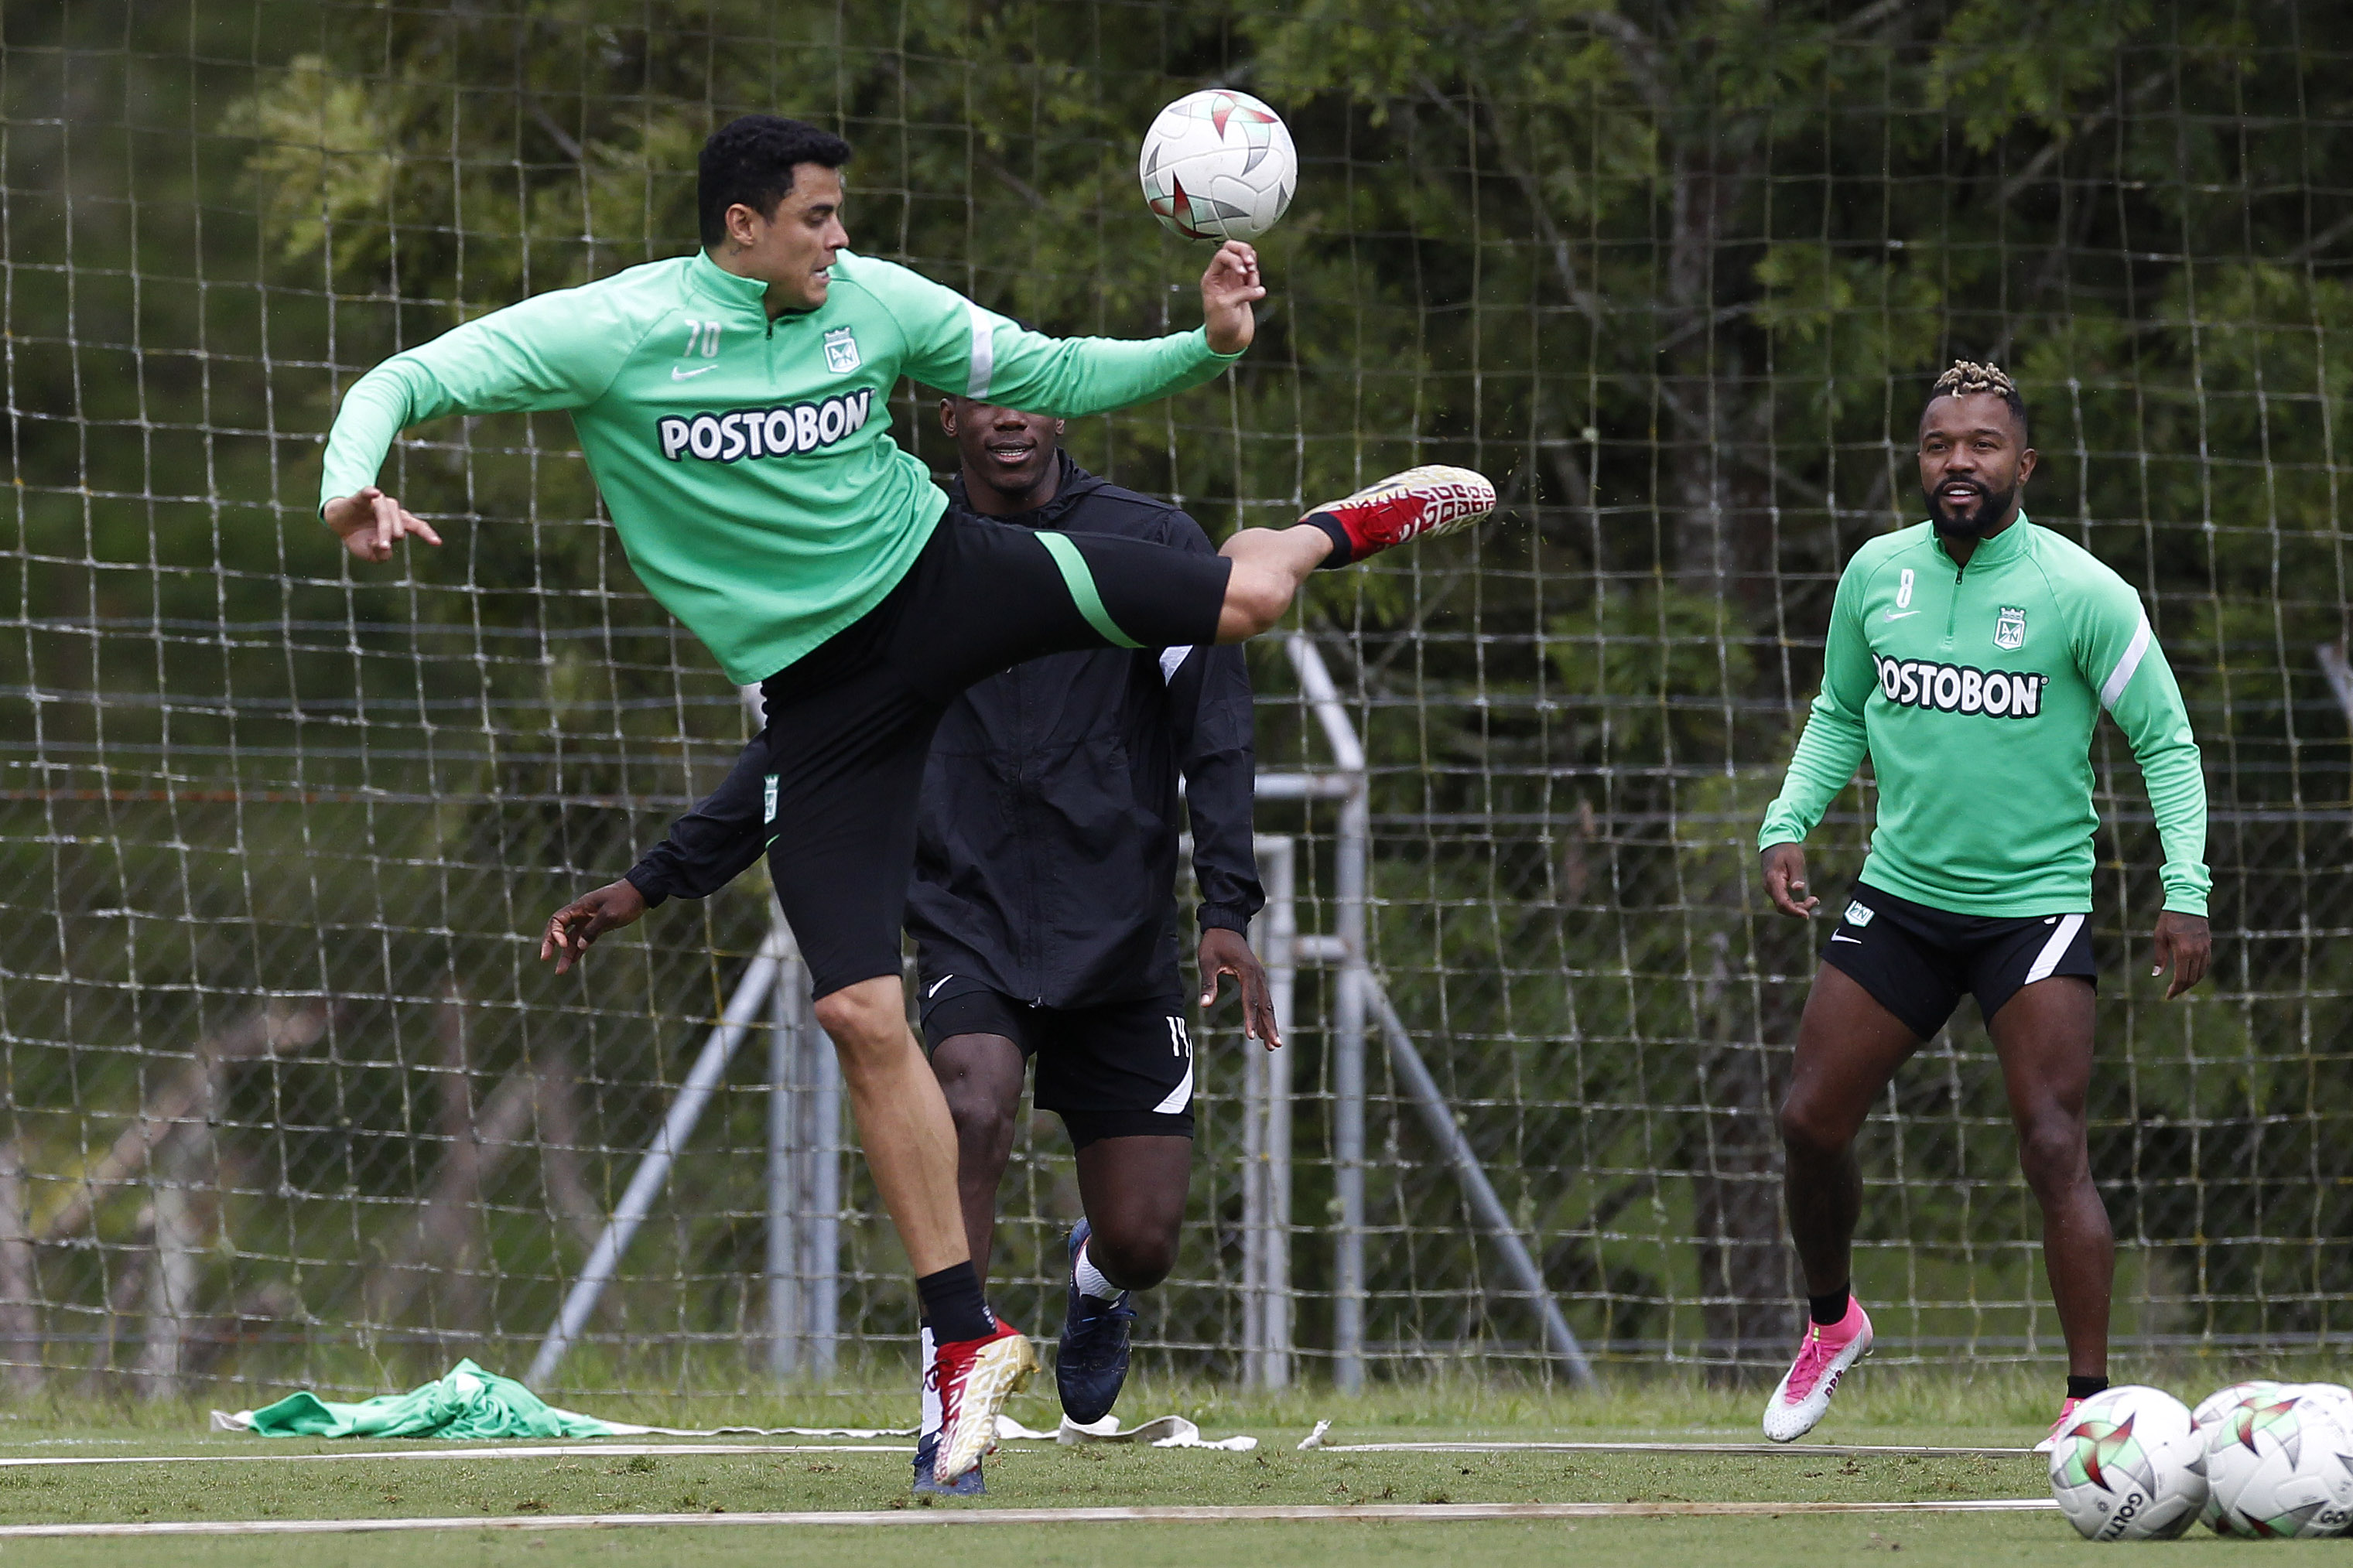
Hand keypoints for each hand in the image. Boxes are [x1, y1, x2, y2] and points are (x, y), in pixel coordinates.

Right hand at [324, 486, 443, 562]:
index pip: (417, 526)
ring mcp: (377, 503)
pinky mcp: (360, 498)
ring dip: (384, 529)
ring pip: (386, 515)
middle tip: (383, 547)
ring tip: (379, 542)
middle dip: (391, 538)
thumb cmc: (359, 538)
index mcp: (398, 523)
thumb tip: (385, 546)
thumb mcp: (370, 554)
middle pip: (400, 526)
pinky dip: (370, 493)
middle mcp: (392, 511)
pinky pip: (366, 493)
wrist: (337, 523)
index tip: (437, 543)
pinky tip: (375, 493)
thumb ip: (381, 555)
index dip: (427, 534)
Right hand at [539, 880, 647, 974]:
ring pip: (572, 939)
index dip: (555, 933)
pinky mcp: (598, 927)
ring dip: (566, 954)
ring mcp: (589, 921)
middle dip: (550, 944)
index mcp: (580, 907)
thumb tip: (579, 945)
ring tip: (559, 972)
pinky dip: (578, 950)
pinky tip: (573, 962)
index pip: (557, 920)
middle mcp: (580, 914)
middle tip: (545, 958)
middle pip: (559, 930)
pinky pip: (583, 940)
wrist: (640, 893)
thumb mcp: (610, 915)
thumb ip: (593, 930)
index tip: (562, 945)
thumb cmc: (625, 900)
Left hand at [1198, 925, 1280, 1049]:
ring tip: (1273, 1045)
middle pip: (1265, 1005)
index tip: (1251, 1037)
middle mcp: (1258, 975)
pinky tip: (1265, 1028)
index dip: (1250, 1019)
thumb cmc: (1214, 943)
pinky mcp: (1257, 978)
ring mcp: (1260, 976)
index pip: (1250, 1000)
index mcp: (1247, 971)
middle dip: (1269, 1026)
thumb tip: (1204, 1004)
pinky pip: (1263, 999)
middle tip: (1274, 1046)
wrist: (1225, 925)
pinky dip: (1265, 1014)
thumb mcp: (1207, 961)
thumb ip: (1208, 982)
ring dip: (1270, 1024)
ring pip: (1267, 1004)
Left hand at [1200, 240, 1263, 355]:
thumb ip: (1242, 291)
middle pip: (1233, 248)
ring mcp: (1234, 280)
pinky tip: (1256, 291)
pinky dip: (1257, 278)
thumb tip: (1259, 288)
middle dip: (1244, 252)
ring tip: (1252, 281)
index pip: (1222, 255)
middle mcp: (1222, 276)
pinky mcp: (1245, 287)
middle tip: (1251, 263)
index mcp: (1211, 277)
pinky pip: (1254, 273)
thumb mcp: (1227, 306)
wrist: (1229, 340)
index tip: (1243, 272)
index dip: (1234, 259)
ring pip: (1246, 259)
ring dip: (1253, 266)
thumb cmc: (1220, 325)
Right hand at [1760, 842, 1817, 918]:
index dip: (1794, 911)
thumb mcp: (1795, 860)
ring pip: (1782, 905)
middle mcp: (1769, 886)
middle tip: (1815, 901)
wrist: (1775, 841)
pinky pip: (1782, 900)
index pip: (1782, 902)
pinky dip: (1793, 903)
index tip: (1807, 914)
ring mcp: (1770, 887)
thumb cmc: (1786, 849)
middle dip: (1798, 910)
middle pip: (1782, 907)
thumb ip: (1796, 875)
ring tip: (1813, 900)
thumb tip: (1798, 889)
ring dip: (1797, 907)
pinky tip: (1805, 900)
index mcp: (1773, 880)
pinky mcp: (1773, 887)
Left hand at [2151, 910, 2209, 999]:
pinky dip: (2199, 974)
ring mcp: (2205, 950)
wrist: (2187, 903)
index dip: (2175, 990)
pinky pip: (2205, 965)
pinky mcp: (2208, 946)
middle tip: (2172, 993)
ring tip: (2180, 987)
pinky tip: (2191, 975)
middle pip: (2192, 979)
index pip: (2181, 978)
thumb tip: (2156, 975)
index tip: (2168, 996)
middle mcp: (2197, 953)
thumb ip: (2160, 958)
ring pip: (2201, 974)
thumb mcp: (2159, 937)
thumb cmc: (2169, 919)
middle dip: (2182, 989)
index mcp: (2183, 952)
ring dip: (2191, 983)